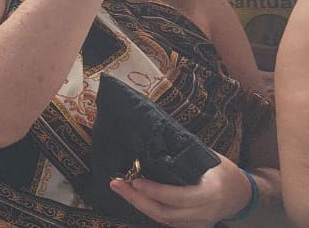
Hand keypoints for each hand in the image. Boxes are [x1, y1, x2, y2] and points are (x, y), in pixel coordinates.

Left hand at [110, 154, 252, 227]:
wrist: (243, 195)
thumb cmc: (224, 172)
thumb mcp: (211, 159)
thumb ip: (187, 155)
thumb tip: (157, 140)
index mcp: (211, 191)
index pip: (179, 196)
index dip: (155, 191)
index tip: (135, 180)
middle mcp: (206, 211)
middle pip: (167, 213)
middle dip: (138, 200)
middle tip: (117, 185)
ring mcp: (201, 222)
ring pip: (165, 221)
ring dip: (140, 205)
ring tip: (122, 190)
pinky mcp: (195, 227)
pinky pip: (170, 223)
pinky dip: (151, 211)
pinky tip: (137, 199)